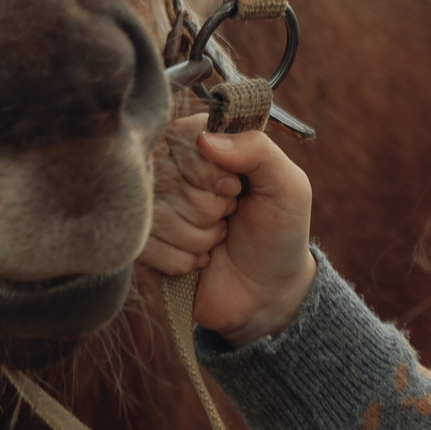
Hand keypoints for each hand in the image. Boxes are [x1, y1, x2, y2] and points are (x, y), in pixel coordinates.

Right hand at [140, 113, 316, 343]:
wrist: (267, 292)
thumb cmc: (279, 231)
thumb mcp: (287, 186)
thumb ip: (258, 150)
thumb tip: (204, 139)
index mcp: (208, 146)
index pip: (183, 136)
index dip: (208, 170)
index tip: (235, 188)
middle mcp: (174, 170)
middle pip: (168, 178)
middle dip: (210, 209)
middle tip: (230, 217)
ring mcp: (154, 206)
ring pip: (157, 214)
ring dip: (200, 237)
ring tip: (219, 239)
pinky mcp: (143, 242)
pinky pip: (146, 245)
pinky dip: (183, 260)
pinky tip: (202, 260)